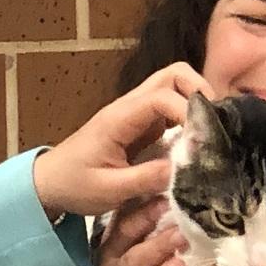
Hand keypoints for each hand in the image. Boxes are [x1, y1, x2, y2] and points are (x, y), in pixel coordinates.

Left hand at [31, 63, 211, 217]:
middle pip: (173, 75)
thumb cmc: (74, 185)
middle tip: (214, 126)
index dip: (188, 112)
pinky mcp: (142, 126)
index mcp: (119, 118)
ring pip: (174, 86)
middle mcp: (130, 107)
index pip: (161, 97)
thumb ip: (146, 179)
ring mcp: (137, 113)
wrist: (50, 183)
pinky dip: (189, 117)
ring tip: (209, 133)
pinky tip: (197, 142)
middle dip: (199, 92)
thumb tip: (185, 170)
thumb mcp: (109, 190)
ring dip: (196, 102)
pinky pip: (171, 109)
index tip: (203, 140)